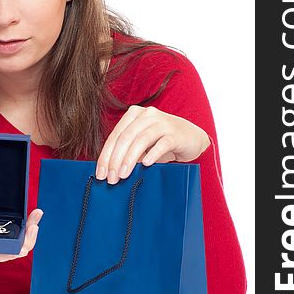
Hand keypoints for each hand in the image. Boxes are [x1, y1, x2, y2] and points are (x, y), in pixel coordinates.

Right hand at [0, 198, 42, 262]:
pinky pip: (19, 239)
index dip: (2, 253)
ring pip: (17, 248)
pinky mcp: (2, 238)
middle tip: (33, 225)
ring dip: (29, 235)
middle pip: (9, 254)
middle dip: (24, 242)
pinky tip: (35, 214)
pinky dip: (28, 229)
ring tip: (37, 216)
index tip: (12, 245)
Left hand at [95, 105, 209, 184]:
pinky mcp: (176, 133)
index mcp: (134, 115)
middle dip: (115, 160)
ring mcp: (162, 122)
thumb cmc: (163, 142)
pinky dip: (152, 154)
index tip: (100, 173)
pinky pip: (162, 144)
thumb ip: (127, 151)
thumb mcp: (142, 144)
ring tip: (123, 175)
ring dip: (130, 159)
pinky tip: (146, 164)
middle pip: (126, 137)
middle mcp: (147, 114)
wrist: (192, 138)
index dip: (105, 155)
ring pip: (141, 140)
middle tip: (111, 178)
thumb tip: (110, 171)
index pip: (115, 136)